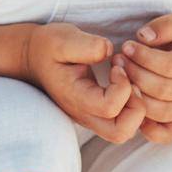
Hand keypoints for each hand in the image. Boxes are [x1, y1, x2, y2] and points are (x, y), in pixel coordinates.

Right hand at [24, 22, 145, 143]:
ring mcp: (92, 118)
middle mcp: (84, 115)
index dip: (122, 85)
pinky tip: (127, 83)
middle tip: (131, 80)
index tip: (117, 64)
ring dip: (136, 107)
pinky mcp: (99, 115)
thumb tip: (110, 52)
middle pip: (121, 133)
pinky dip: (134, 107)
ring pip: (125, 132)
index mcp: (75, 98)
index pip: (109, 107)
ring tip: (129, 80)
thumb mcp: (63, 39)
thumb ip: (87, 45)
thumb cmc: (50, 48)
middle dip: (136, 106)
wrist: (35, 58)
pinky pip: (125, 123)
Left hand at [113, 15, 171, 144]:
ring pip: (159, 111)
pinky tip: (131, 108)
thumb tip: (144, 37)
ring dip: (134, 96)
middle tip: (117, 61)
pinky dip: (147, 128)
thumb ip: (164, 26)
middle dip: (135, 75)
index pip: (169, 66)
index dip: (144, 57)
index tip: (126, 46)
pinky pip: (165, 132)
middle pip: (162, 89)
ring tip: (119, 78)